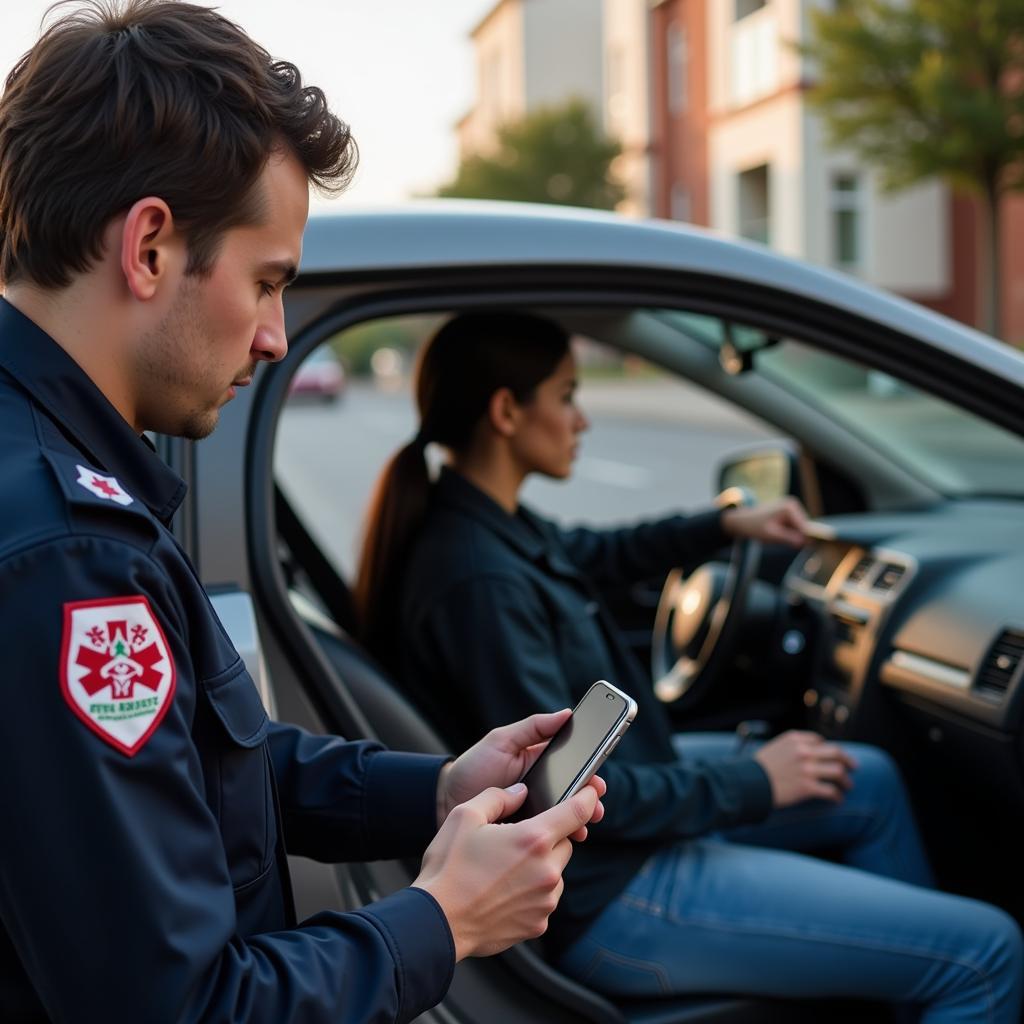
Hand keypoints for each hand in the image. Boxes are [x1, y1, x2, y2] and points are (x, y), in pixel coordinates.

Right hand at [415, 782, 599, 958]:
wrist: (437, 922)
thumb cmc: (449, 868)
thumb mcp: (465, 816)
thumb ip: (498, 796)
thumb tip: (520, 791)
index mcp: (533, 839)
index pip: (576, 813)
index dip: (587, 798)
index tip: (591, 793)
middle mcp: (547, 871)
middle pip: (564, 843)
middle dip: (548, 837)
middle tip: (515, 840)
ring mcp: (545, 901)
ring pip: (555, 872)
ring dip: (540, 866)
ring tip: (503, 870)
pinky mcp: (538, 924)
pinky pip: (544, 899)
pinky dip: (531, 892)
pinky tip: (502, 891)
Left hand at [438, 710, 606, 838]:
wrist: (444, 801)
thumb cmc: (473, 767)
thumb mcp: (501, 741)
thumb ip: (533, 727)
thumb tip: (567, 714)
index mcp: (540, 762)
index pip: (572, 763)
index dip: (589, 767)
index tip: (599, 771)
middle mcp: (542, 787)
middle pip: (575, 792)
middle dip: (590, 796)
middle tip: (596, 798)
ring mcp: (535, 812)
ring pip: (565, 815)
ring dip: (580, 817)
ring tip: (586, 822)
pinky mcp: (526, 833)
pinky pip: (547, 835)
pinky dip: (561, 836)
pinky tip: (568, 837)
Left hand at [721, 497, 808, 547]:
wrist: (743, 520)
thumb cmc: (755, 527)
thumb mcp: (772, 535)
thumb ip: (789, 538)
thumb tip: (806, 543)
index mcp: (790, 508)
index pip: (805, 526)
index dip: (806, 539)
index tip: (804, 548)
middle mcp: (793, 504)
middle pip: (804, 526)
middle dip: (797, 536)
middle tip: (782, 540)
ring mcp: (791, 507)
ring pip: (800, 527)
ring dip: (792, 535)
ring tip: (778, 535)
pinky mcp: (789, 511)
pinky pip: (794, 526)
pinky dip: (789, 532)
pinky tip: (778, 532)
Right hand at [753, 730, 857, 807]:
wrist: (748, 783)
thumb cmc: (757, 768)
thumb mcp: (774, 748)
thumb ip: (791, 748)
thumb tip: (808, 754)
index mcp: (795, 739)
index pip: (820, 740)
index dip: (828, 749)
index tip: (832, 757)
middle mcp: (804, 752)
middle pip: (835, 752)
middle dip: (847, 761)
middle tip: (853, 768)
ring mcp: (807, 769)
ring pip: (838, 771)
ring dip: (845, 780)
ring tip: (847, 786)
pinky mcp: (807, 787)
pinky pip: (831, 791)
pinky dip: (837, 796)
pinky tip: (837, 800)